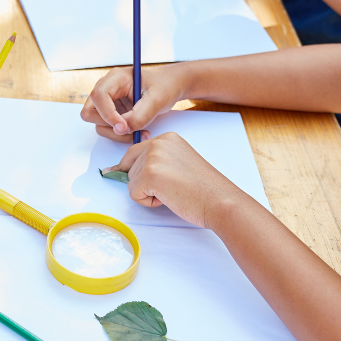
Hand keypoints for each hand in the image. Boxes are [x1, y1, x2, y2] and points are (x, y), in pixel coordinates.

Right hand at [80, 64, 188, 141]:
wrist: (169, 86)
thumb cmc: (164, 87)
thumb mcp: (157, 100)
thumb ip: (139, 115)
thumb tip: (121, 129)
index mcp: (116, 78)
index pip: (99, 96)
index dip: (108, 114)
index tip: (124, 126)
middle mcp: (106, 88)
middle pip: (90, 111)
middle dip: (109, 125)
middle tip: (131, 129)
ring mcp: (107, 100)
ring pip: (97, 123)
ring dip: (116, 132)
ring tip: (140, 132)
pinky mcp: (111, 111)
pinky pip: (107, 127)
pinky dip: (120, 134)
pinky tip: (138, 131)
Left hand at [104, 133, 243, 228]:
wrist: (220, 201)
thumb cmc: (204, 189)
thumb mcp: (178, 163)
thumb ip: (156, 160)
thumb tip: (120, 169)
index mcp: (167, 139)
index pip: (134, 152)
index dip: (130, 167)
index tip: (121, 172)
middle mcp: (158, 144)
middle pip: (130, 167)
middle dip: (143, 183)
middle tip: (169, 188)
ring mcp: (153, 158)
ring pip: (130, 181)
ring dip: (147, 193)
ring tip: (173, 192)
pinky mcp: (150, 175)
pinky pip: (133, 194)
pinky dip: (148, 202)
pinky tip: (168, 198)